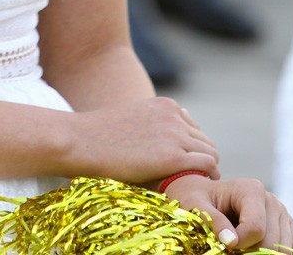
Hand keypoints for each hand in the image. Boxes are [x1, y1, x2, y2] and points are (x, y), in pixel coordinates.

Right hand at [74, 97, 219, 183]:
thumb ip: (153, 123)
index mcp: (165, 105)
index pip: (194, 129)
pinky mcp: (173, 157)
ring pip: (210, 153)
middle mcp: (174, 116)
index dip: (192, 149)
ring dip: (206, 170)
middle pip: (205, 141)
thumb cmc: (101, 135)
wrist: (82, 141)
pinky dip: (206, 176)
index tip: (185, 166)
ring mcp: (175, 135)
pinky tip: (196, 187)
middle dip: (202, 160)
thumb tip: (167, 135)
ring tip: (194, 187)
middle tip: (192, 181)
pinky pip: (206, 165)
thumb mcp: (133, 118)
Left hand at [167, 175, 292, 252]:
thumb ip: (213, 221)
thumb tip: (232, 241)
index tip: (226, 245)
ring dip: (262, 254)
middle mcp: (270, 199)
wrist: (203, 196)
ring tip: (241, 246)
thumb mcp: (197, 207)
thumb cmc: (196, 199)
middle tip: (232, 248)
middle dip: (251, 253)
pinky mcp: (286, 226)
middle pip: (271, 242)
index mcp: (252, 189)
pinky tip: (256, 248)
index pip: (256, 228)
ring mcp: (281, 213)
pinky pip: (292, 250)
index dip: (241, 245)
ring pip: (283, 249)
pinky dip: (277, 254)